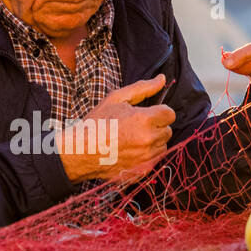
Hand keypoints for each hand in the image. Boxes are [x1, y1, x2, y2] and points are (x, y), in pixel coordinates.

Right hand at [57, 75, 173, 182]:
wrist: (80, 151)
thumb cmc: (96, 123)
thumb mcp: (116, 99)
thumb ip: (142, 88)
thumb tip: (162, 79)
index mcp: (144, 119)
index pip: (170, 114)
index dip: (158, 112)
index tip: (146, 114)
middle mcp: (149, 139)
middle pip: (167, 130)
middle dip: (155, 127)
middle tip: (135, 126)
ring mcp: (147, 158)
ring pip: (162, 146)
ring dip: (152, 142)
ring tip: (131, 139)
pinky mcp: (143, 171)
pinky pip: (155, 160)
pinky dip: (146, 156)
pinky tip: (130, 151)